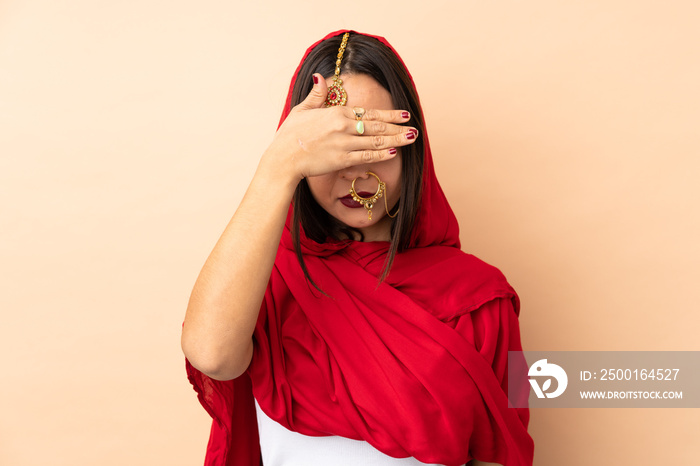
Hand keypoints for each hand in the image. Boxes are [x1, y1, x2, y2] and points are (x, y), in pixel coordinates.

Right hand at [261, 73, 417, 182]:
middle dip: (397, 126)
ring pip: (375, 141)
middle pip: (377, 125)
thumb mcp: (302, 109)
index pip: (369, 112)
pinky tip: (393, 152)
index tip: (404, 114)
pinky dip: (381, 154)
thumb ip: (316, 95)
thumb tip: (320, 77)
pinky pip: (366, 156)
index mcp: (336, 113)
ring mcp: (344, 144)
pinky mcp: (342, 160)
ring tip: (411, 138)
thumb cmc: (289, 135)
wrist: (283, 159)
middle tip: (414, 127)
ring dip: (395, 139)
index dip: (389, 114)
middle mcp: (343, 126)